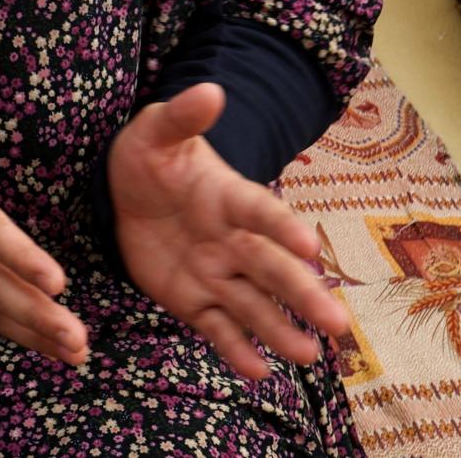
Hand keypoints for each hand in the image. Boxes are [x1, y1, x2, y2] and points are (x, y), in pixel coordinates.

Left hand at [108, 83, 347, 378]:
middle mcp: (233, 239)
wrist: (123, 190)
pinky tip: (257, 370)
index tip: (310, 247)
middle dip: (301, 294)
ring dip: (279, 329)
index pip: (261, 211)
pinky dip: (235, 348)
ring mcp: (216, 273)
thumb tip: (210, 90)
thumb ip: (183, 116)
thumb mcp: (157, 130)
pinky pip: (217, 327)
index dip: (283, 228)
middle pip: (270, 268)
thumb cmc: (150, 154)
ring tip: (307, 356)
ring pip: (253, 304)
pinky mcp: (193, 300)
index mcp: (229, 196)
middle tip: (337, 324)